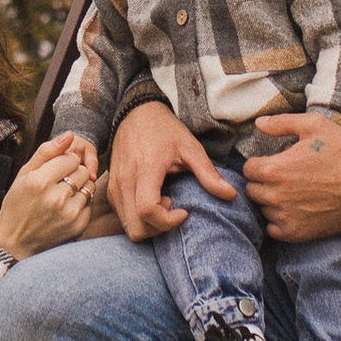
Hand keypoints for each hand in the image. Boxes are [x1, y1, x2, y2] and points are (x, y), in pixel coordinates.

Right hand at [0, 133, 98, 260]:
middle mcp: (56, 198)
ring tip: (63, 193)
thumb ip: (46, 151)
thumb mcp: (24, 174)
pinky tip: (66, 207)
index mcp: (40, 182)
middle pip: (82, 170)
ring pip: (89, 185)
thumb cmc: (17, 204)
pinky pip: (90, 202)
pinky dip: (81, 201)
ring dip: (79, 186)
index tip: (55, 169)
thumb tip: (70, 135)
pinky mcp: (78, 226)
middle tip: (59, 182)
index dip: (64, 161)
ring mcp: (69, 214)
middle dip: (73, 172)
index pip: (70, 158)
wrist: (15, 242)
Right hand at [107, 97, 229, 239]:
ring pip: (127, 226)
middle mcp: (124, 181)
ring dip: (148, 224)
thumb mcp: (191, 148)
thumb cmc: (165, 130)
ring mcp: (114, 186)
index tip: (184, 212)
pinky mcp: (110, 188)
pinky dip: (138, 217)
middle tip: (173, 208)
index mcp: (145, 170)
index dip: (167, 221)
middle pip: (136, 227)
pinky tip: (153, 199)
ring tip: (164, 202)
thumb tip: (231, 195)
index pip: (147, 211)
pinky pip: (121, 216)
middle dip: (158, 228)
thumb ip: (208, 174)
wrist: (137, 112)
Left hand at [243, 110, 340, 244]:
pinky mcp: (297, 233)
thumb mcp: (315, 126)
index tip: (275, 163)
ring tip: (292, 193)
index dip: (260, 164)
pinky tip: (294, 210)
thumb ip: (282, 123)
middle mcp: (275, 195)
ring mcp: (286, 216)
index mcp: (274, 169)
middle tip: (284, 177)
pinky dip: (279, 221)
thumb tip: (259, 124)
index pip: (248, 169)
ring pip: (263, 209)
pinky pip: (274, 229)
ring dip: (272, 201)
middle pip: (252, 190)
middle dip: (263, 182)